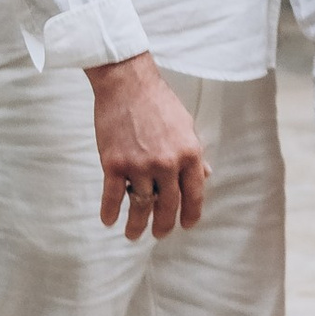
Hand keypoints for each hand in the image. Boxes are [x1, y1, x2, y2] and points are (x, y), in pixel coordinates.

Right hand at [86, 53, 208, 237]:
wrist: (126, 81)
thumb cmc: (158, 100)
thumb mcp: (185, 124)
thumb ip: (194, 152)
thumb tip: (205, 175)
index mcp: (188, 153)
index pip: (193, 194)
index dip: (191, 214)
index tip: (186, 225)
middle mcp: (166, 163)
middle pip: (167, 206)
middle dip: (164, 225)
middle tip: (159, 234)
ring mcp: (139, 165)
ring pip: (140, 206)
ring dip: (136, 225)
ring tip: (133, 234)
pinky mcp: (114, 163)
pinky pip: (113, 196)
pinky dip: (110, 212)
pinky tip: (109, 221)